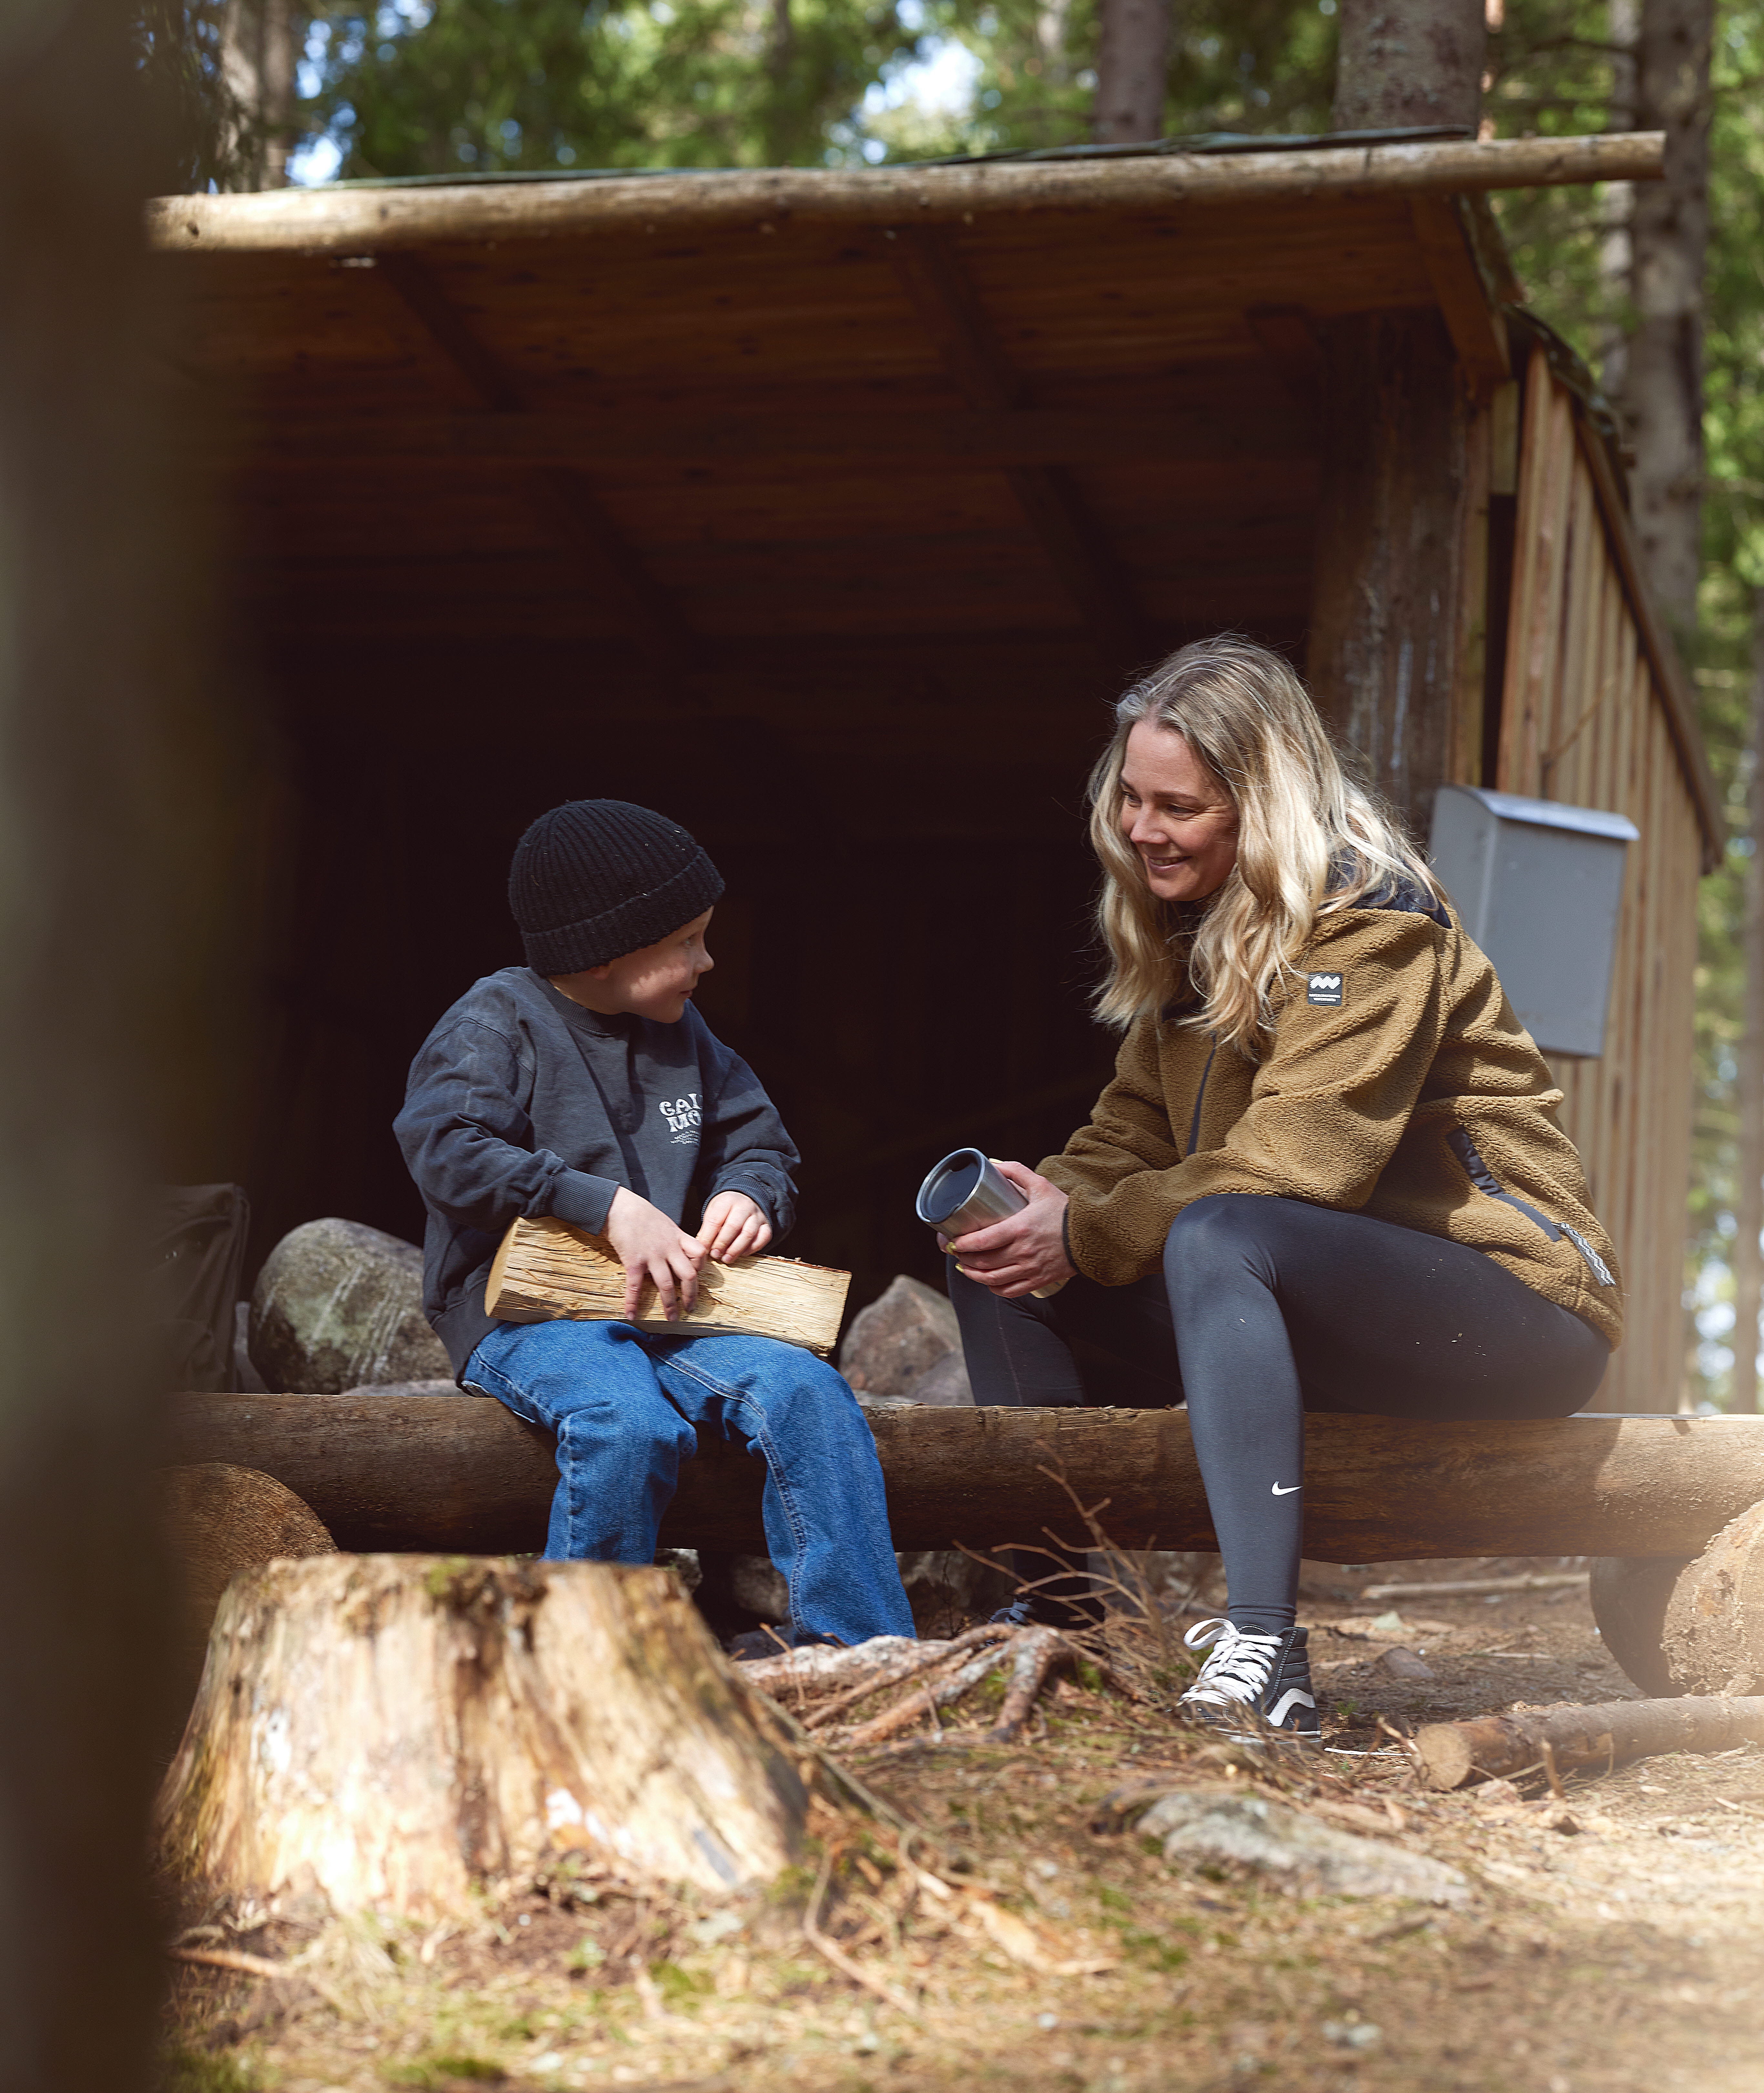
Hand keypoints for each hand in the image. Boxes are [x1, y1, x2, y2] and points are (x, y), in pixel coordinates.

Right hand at [603, 1186, 708, 1320]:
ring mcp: (652, 1255)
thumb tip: (679, 1253)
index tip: (695, 1277)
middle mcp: (668, 1248)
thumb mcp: (665, 1223)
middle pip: (688, 1275)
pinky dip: (633, 1302)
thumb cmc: (642, 1214)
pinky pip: (634, 1286)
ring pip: (666, 1284)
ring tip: (671, 1318)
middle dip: (691, 1295)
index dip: (700, 1267)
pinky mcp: (633, 1261)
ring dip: (669, 1304)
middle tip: (690, 1308)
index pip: (699, 1254)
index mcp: (678, 1237)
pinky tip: (632, 1315)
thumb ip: (674, 1239)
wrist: (619, 1206)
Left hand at [697, 1190, 772, 1262]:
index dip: (708, 1237)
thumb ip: (707, 1228)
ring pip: (748, 1234)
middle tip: (715, 1254)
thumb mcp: (713, 1212)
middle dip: (722, 1243)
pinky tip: (742, 1254)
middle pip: (733, 1226)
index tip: (703, 1249)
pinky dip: (752, 1248)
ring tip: (726, 1258)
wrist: (744, 1200)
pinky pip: (762, 1238)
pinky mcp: (766, 1225)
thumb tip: (702, 1247)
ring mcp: (757, 1216)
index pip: (716, 1220)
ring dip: (736, 1249)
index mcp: (727, 1201)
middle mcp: (744, 1206)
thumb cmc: (725, 1210)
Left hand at [943, 1160, 1074, 1298]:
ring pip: (993, 1280)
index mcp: (1020, 1228)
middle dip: (963, 1259)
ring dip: (974, 1275)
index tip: (952, 1241)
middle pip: (983, 1262)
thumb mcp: (1041, 1185)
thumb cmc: (1065, 1210)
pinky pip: (1010, 1291)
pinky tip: (988, 1281)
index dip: (962, 1244)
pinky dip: (994, 1289)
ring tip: (965, 1268)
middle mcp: (1023, 1252)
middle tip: (956, 1252)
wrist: (1092, 1234)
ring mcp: (1030, 1269)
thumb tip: (993, 1164)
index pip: (982, 1241)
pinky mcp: (1038, 1281)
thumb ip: (1016, 1172)